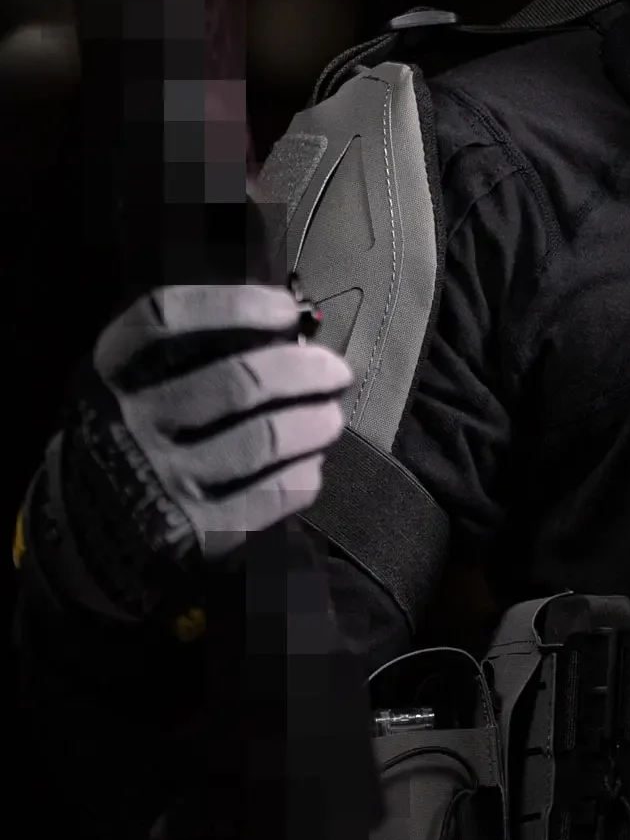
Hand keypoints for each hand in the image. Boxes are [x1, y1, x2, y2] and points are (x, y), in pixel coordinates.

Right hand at [48, 284, 352, 617]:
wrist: (86, 534)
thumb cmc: (129, 436)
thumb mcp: (131, 383)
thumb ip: (186, 351)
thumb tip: (283, 326)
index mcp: (109, 374)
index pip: (164, 319)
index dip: (235, 305)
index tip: (285, 308)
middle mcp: (129, 424)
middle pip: (237, 382)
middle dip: (302, 369)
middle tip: (334, 369)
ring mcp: (161, 480)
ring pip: (263, 438)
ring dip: (314, 421)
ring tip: (330, 415)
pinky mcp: (191, 532)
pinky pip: (269, 495)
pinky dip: (303, 474)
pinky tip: (310, 462)